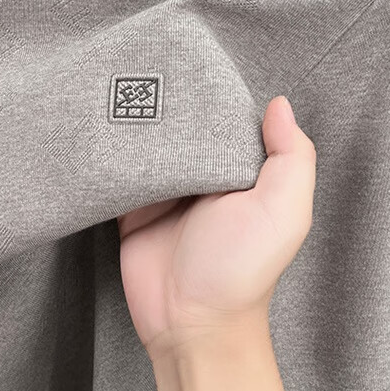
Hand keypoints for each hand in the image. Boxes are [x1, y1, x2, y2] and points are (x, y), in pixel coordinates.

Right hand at [117, 96, 315, 362]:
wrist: (190, 324)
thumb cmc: (241, 272)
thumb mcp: (283, 211)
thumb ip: (291, 157)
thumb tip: (278, 103)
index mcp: (241, 172)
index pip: (226, 120)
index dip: (212, 95)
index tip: (192, 67)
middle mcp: (202, 178)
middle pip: (183, 128)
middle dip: (169, 104)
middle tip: (145, 71)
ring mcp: (164, 192)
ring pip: (148, 144)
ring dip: (135, 125)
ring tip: (117, 88)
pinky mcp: (130, 208)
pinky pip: (116, 172)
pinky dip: (108, 154)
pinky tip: (98, 128)